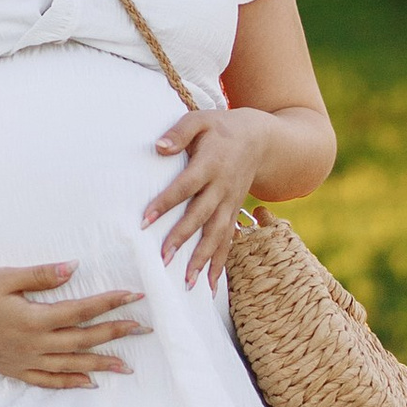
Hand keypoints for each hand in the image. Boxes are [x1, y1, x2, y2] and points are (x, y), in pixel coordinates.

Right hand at [0, 264, 145, 388]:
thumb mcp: (3, 278)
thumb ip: (40, 275)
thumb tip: (74, 267)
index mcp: (34, 318)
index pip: (82, 310)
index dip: (110, 303)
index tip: (135, 296)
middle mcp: (35, 344)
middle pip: (84, 339)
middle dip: (116, 333)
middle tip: (143, 329)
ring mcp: (27, 361)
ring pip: (72, 364)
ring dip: (102, 363)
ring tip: (128, 365)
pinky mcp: (17, 371)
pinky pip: (50, 381)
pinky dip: (71, 382)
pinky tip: (90, 382)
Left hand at [143, 105, 267, 286]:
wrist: (261, 139)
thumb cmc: (221, 128)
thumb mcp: (200, 120)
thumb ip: (179, 133)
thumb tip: (158, 148)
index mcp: (211, 163)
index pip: (186, 186)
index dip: (166, 203)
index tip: (145, 220)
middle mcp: (222, 187)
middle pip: (201, 216)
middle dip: (182, 238)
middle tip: (163, 259)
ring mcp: (231, 203)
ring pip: (217, 235)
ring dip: (202, 259)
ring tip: (186, 282)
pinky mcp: (235, 213)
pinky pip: (229, 242)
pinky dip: (220, 265)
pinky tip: (210, 287)